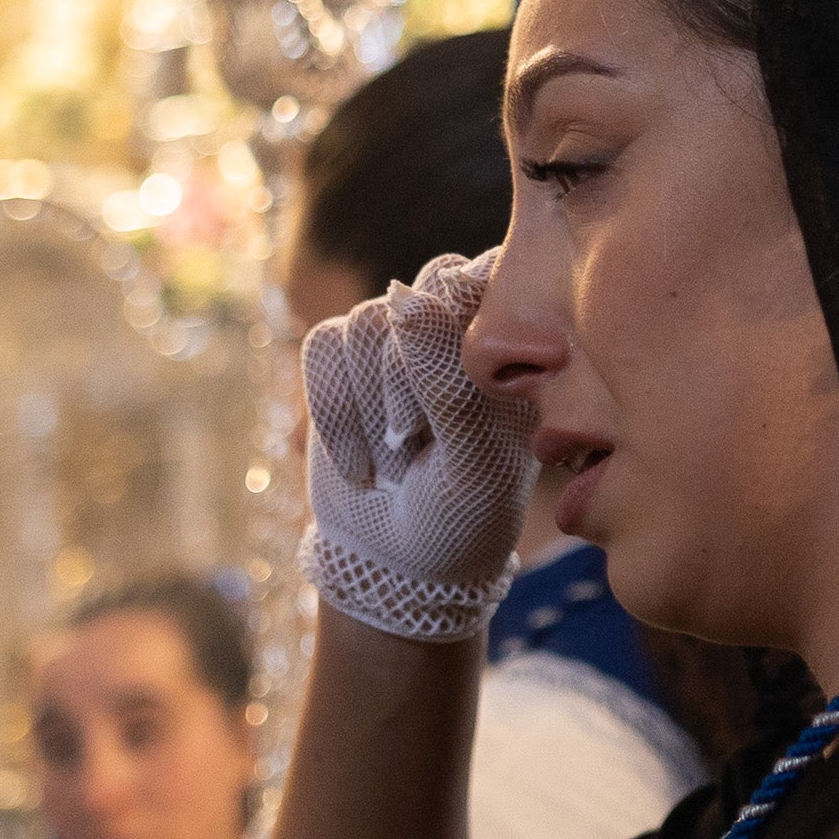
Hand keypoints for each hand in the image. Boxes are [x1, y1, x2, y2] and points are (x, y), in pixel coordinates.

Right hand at [300, 252, 537, 642]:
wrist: (401, 562)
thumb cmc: (464, 515)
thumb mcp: (473, 462)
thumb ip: (449, 383)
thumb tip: (407, 299)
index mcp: (515, 344)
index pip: (497, 276)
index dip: (470, 323)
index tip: (462, 391)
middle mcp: (456, 324)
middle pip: (426, 290)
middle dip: (413, 376)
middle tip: (420, 441)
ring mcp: (395, 337)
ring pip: (367, 322)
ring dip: (373, 406)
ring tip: (398, 459)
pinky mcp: (341, 356)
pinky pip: (324, 346)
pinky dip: (336, 414)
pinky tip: (361, 463)